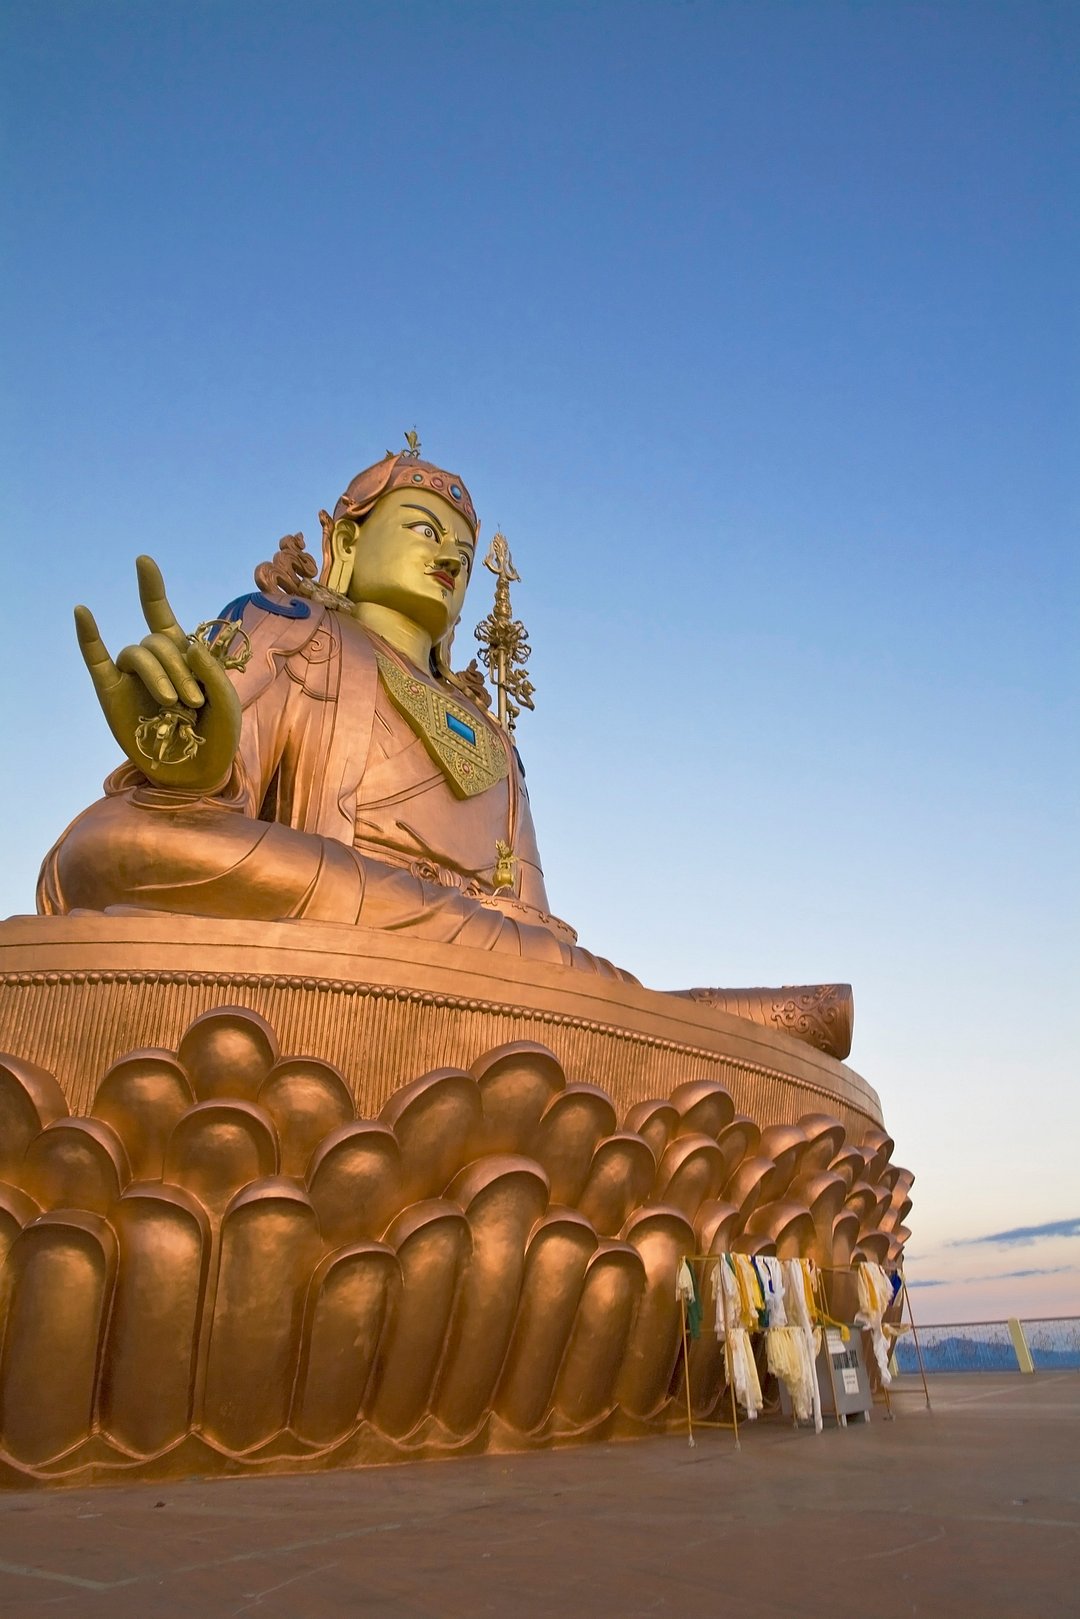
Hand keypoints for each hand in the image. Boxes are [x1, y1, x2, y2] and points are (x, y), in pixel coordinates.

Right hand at [75, 555, 241, 792]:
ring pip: (138, 653)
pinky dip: (89, 635)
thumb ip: (213, 671)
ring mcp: (131, 677)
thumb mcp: (228, 702)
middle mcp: (154, 661)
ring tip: (174, 704)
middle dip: (179, 667)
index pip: (160, 614)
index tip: (143, 561)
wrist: (196, 774)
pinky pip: (96, 659)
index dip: (151, 588)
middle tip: (194, 701)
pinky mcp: (111, 694)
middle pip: (158, 641)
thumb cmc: (216, 736)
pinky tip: (84, 612)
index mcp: (181, 656)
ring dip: (159, 673)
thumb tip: (187, 645)